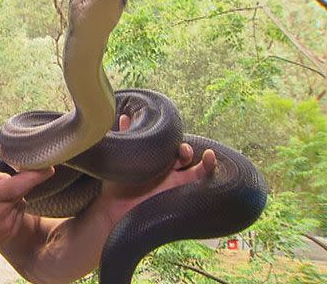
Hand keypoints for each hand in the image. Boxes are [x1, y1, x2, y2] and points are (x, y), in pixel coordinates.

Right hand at [0, 145, 53, 262]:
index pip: (19, 185)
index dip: (36, 175)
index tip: (49, 166)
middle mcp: (3, 212)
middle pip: (21, 190)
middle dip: (14, 180)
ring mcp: (9, 225)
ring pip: (21, 201)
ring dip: (13, 195)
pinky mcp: (12, 233)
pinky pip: (19, 213)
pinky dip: (12, 207)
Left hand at [101, 115, 216, 221]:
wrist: (115, 211)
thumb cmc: (116, 185)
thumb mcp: (121, 159)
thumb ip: (126, 138)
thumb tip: (125, 116)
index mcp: (153, 159)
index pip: (168, 144)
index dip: (173, 139)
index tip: (169, 137)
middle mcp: (165, 168)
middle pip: (182, 154)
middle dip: (185, 150)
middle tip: (181, 152)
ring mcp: (173, 180)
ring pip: (194, 165)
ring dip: (201, 158)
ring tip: (202, 154)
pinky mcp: (179, 191)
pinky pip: (198, 180)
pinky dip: (207, 168)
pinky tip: (211, 158)